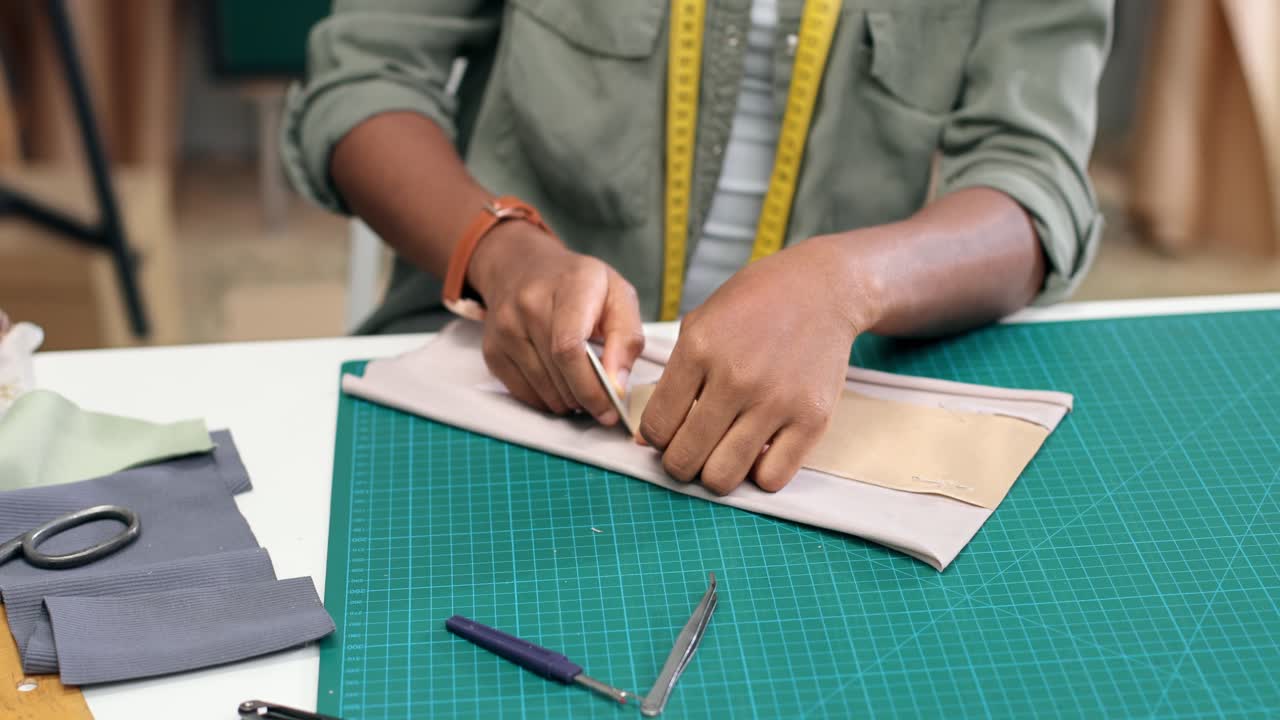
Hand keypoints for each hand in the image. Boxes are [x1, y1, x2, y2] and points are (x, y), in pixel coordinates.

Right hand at [468, 219, 644, 423]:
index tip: (610, 407)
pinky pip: (522, 392)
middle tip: (602, 402)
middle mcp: (529, 303)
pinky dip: (546, 399)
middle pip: (558, 372)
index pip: (569, 346)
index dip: (591, 385)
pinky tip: (559, 384)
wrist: (523, 267)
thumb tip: (618, 385)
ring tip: (581, 388)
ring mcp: (505, 328)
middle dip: (586, 397)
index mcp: (569, 286)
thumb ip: (627, 338)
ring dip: (568, 401)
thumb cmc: (578, 284)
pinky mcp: (492, 349)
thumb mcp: (617, 295)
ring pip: (542, 388)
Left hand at [638, 235, 880, 493]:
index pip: (656, 427)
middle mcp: (735, 378)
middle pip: (685, 459)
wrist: (822, 289)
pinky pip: (772, 478)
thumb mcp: (700, 323)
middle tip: (692, 451)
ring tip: (722, 455)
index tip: (669, 433)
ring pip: (723, 477)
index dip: (656, 439)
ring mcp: (775, 401)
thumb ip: (672, 378)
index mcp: (699, 349)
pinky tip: (758, 451)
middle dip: (680, 463)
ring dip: (715, 475)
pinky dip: (759, 474)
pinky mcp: (811, 418)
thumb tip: (647, 440)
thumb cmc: (755, 305)